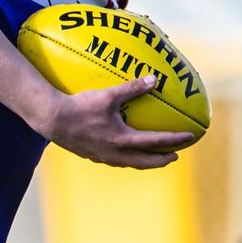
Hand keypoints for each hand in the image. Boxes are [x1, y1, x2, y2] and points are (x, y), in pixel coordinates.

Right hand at [40, 75, 193, 168]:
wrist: (52, 120)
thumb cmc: (80, 106)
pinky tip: (123, 153)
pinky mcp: (91, 155)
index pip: (155, 142)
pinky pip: (115, 160)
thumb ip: (132, 88)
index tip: (190, 137)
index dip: (175, 139)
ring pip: (130, 163)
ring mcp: (102, 156)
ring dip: (145, 161)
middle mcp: (115, 152)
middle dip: (162, 159)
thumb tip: (154, 79)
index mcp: (122, 139)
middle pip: (146, 161)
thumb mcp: (107, 95)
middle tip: (175, 155)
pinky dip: (126, 159)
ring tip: (152, 157)